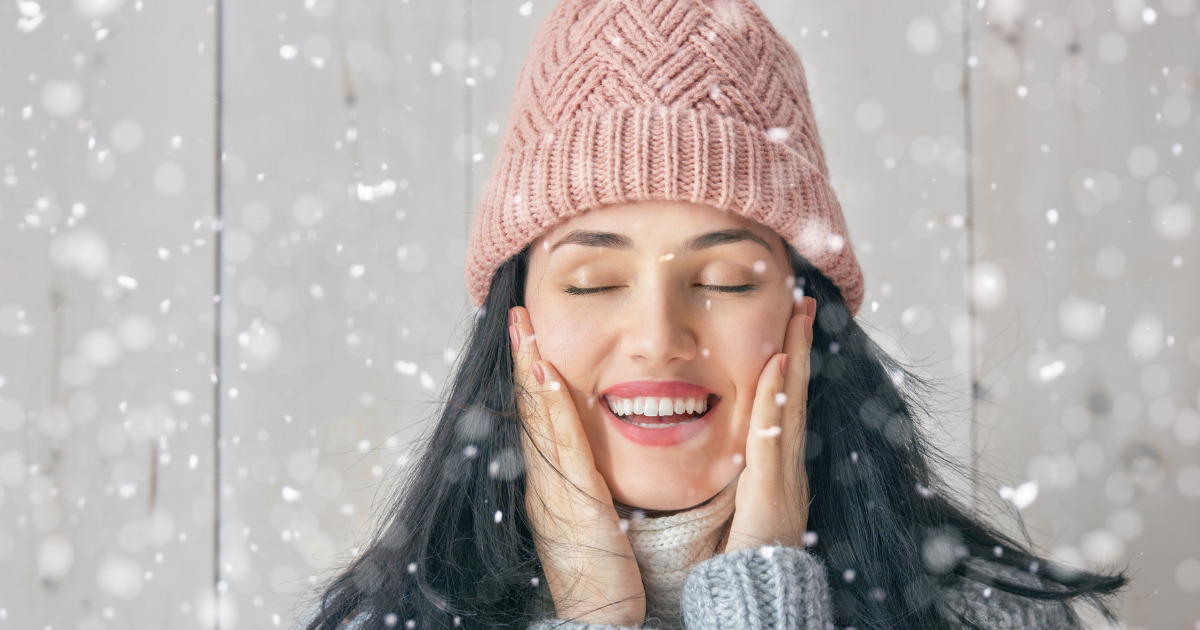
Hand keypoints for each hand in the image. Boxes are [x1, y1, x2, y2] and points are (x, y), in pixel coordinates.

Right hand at [509, 306, 646, 625]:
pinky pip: (561, 446)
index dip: (533, 378)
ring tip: (525, 328)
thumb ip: (592, 489)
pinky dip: (550, 408)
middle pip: (530, 413)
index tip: (531, 337)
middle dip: (524, 361)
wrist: (600, 623)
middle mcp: (544, 484)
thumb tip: (595, 464)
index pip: (541, 421)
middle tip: (517, 316)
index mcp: (553, 487)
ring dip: (531, 371)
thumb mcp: (597, 523)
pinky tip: (549, 376)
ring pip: (540, 421)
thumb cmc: (605, 580)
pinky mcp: (571, 504)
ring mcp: (551, 493)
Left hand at [721, 296, 815, 552]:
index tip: (788, 324)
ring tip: (799, 317)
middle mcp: (786, 471)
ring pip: (791, 407)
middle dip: (800, 349)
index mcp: (774, 472)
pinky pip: (774, 437)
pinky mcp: (775, 495)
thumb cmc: (735, 567)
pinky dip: (778, 400)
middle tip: (803, 303)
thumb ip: (734, 476)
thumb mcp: (731, 509)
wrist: (753, 607)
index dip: (787, 364)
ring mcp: (785, 481)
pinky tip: (777, 365)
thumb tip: (721, 446)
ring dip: (795, 359)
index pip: (779, 406)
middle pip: (794, 397)